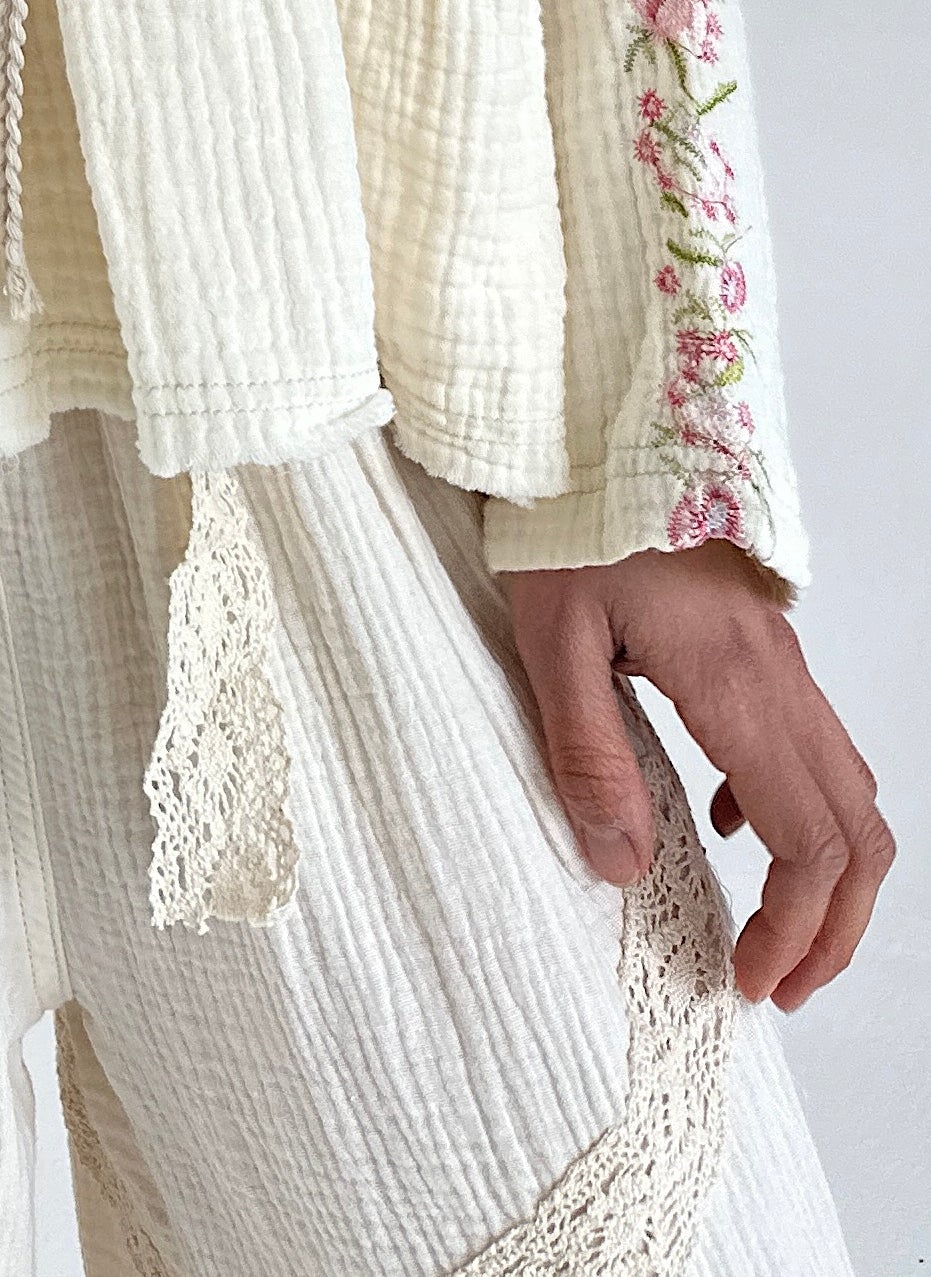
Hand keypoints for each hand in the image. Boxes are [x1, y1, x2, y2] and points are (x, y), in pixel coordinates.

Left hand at [502, 544, 891, 1009]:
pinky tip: (732, 820)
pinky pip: (813, 744)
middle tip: (778, 984)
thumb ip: (586, 752)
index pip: (809, 839)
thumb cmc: (565, 518)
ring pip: (849, 788)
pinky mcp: (760, 642)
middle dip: (833, 925)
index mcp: (734, 682)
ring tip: (769, 931)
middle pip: (858, 829)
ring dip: (828, 873)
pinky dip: (800, 808)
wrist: (591, 424)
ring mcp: (779, 655)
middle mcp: (778, 673)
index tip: (750, 980)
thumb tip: (622, 864)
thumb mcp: (550, 636)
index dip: (796, 929)